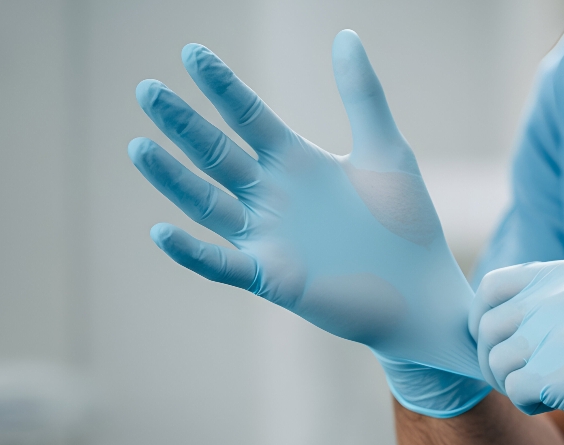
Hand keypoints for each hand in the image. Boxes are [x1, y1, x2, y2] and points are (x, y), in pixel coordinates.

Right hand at [130, 30, 488, 415]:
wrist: (424, 292)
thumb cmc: (407, 225)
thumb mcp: (385, 152)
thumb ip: (363, 96)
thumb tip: (345, 33)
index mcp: (297, 162)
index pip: (248, 117)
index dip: (221, 87)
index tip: (192, 51)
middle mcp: (273, 197)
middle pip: (217, 154)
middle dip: (182, 124)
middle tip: (147, 89)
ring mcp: (268, 238)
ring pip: (208, 204)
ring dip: (174, 179)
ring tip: (139, 146)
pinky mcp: (273, 278)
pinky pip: (223, 264)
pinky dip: (193, 253)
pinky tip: (162, 233)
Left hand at [470, 260, 563, 444]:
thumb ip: (543, 300)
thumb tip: (478, 317)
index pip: (492, 286)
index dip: (481, 319)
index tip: (497, 344)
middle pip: (489, 328)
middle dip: (494, 360)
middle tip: (523, 378)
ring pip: (498, 362)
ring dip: (514, 384)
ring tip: (550, 388)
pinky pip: (516, 391)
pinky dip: (530, 404)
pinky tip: (561, 403)